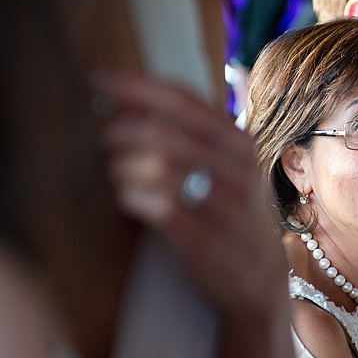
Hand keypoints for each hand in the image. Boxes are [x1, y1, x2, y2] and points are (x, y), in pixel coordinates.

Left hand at [90, 70, 288, 315]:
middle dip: (121, 131)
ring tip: (116, 172)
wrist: (259, 278)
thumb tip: (126, 100)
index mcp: (239, 142)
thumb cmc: (230, 213)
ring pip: (159, 167)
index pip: (184, 99)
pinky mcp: (207, 240)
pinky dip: (132, 197)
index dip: (136, 85)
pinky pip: (158, 207)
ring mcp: (225, 205)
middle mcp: (238, 169)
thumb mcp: (225, 167)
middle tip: (104, 138)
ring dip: (124, 166)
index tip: (97, 79)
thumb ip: (185, 133)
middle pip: (164, 132)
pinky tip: (127, 197)